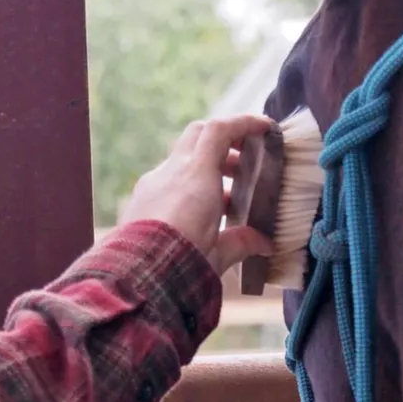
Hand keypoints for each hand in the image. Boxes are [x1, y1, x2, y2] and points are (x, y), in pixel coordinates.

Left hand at [119, 115, 275, 274]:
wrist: (137, 278)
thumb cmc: (184, 261)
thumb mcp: (220, 252)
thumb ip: (243, 241)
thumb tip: (264, 244)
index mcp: (197, 175)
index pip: (220, 130)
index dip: (244, 123)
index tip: (265, 129)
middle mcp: (171, 171)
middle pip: (199, 134)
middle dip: (226, 143)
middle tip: (246, 164)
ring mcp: (151, 183)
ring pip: (183, 159)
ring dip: (208, 168)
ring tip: (228, 198)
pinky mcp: (138, 199)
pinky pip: (168, 179)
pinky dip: (188, 185)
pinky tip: (199, 213)